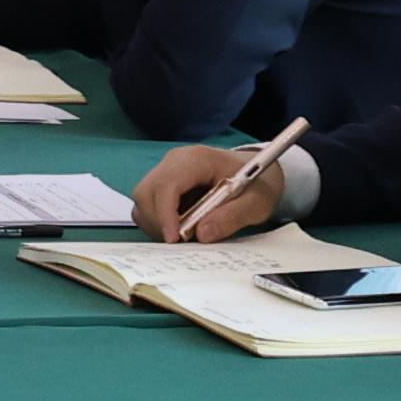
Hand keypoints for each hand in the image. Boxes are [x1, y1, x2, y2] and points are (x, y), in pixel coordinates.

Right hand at [137, 140, 289, 242]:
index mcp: (197, 159)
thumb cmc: (258, 184)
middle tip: (181, 241)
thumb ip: (233, 216)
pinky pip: (147, 205)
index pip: (167, 184)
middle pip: (146, 192)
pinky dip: (157, 222)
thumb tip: (202, 233)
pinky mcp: (162, 184)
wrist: (258, 172)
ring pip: (142, 200)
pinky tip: (179, 229)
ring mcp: (166, 171)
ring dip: (156, 224)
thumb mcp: (257, 203)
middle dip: (158, 222)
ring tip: (183, 236)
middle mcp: (174, 161)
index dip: (165, 213)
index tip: (174, 239)